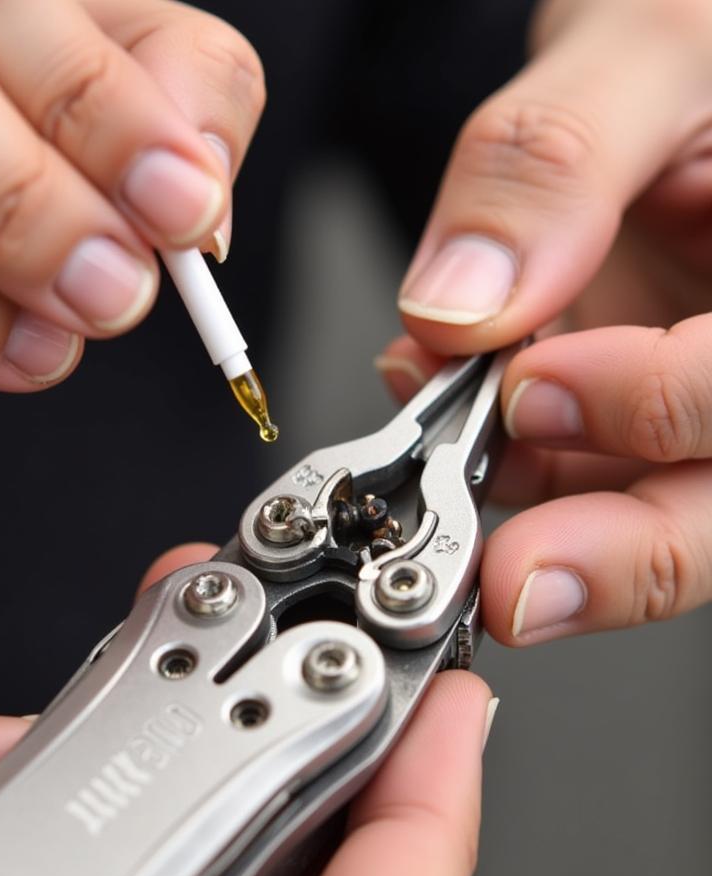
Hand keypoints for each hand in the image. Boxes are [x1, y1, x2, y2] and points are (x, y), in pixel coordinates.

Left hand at [380, 0, 711, 644]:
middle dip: (617, 553)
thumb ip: (557, 161)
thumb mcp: (651, 39)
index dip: (658, 407)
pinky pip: (561, 462)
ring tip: (432, 446)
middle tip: (512, 580)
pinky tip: (430, 392)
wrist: (672, 60)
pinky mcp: (623, 406)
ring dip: (526, 499)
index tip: (536, 385)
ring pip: (636, 505)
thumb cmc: (701, 29)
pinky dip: (490, 451)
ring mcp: (692, 400)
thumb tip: (460, 297)